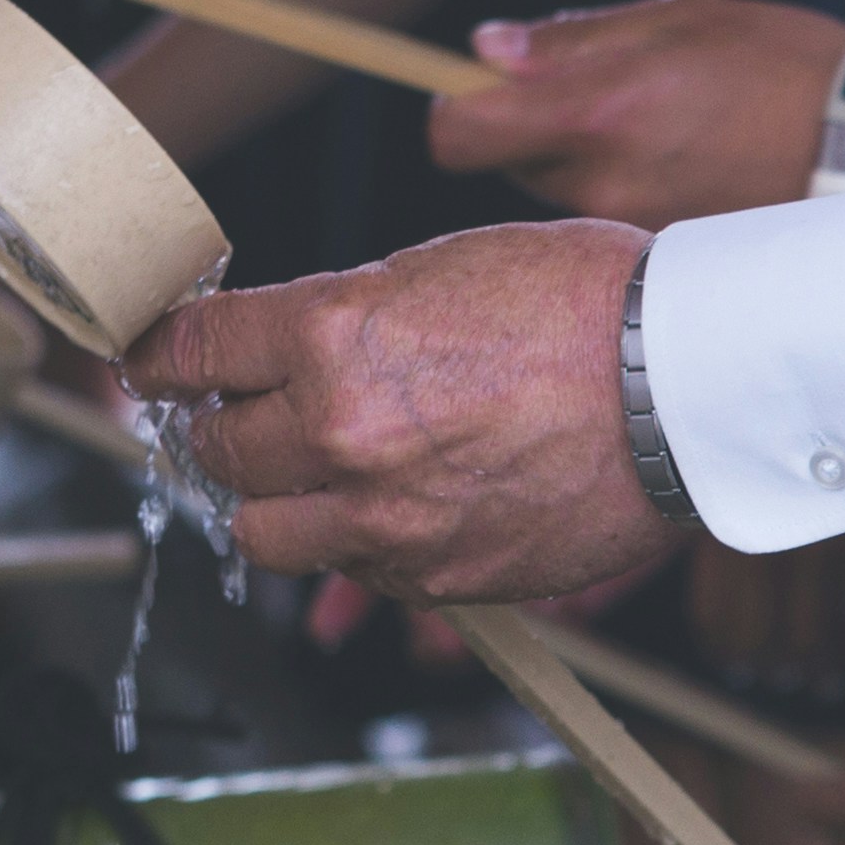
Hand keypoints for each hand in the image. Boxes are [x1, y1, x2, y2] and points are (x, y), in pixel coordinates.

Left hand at [130, 215, 679, 605]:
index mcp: (332, 337)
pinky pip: (358, 571)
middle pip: (216, 450)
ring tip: (314, 474)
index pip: (190, 354)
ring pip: (265, 532)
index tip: (152, 361)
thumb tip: (281, 347)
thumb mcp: (440, 266)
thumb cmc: (586, 301)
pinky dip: (361, 542)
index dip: (158, 355)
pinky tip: (406, 501)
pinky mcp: (439, 577)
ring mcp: (389, 519)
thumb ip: (344, 314)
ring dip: (275, 500)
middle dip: (223, 426)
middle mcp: (343, 434)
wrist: (692, 386)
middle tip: (245, 413)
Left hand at [419, 0, 844, 222]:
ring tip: (659, 126)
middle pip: (506, 165)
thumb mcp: (678, 19)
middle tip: (597, 94)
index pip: (456, 135)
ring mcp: (631, 227)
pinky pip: (612, 218)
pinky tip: (687, 164)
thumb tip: (486, 50)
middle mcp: (601, 183)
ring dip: (584, 157)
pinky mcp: (664, 253)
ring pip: (561, 192)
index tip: (485, 84)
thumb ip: (571, 39)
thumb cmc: (785, 65)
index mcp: (595, 112)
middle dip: (530, 127)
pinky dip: (629, 189)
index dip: (452, 108)